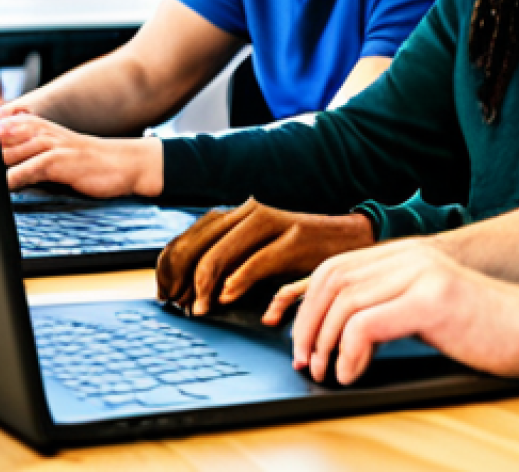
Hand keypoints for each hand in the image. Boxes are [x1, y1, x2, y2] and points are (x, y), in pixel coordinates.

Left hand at [0, 113, 162, 196]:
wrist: (126, 163)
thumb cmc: (91, 163)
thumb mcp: (59, 153)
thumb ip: (31, 154)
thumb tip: (2, 168)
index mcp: (39, 128)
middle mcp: (43, 132)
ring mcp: (51, 145)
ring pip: (9, 153)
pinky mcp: (60, 161)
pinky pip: (27, 168)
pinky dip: (11, 179)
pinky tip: (1, 188)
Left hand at [155, 198, 374, 316]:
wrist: (352, 239)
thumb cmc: (303, 252)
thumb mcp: (260, 249)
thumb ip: (229, 259)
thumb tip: (190, 288)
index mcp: (239, 214)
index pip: (189, 236)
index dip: (170, 267)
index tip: (166, 294)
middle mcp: (251, 211)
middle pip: (197, 243)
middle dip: (181, 278)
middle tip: (179, 306)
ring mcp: (273, 223)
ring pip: (221, 251)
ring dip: (204, 284)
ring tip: (200, 307)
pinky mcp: (294, 240)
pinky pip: (257, 261)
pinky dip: (238, 280)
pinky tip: (228, 297)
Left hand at [288, 240, 518, 385]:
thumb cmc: (487, 324)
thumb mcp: (429, 304)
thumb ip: (392, 303)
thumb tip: (345, 330)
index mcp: (405, 254)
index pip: (335, 268)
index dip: (308, 304)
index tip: (303, 340)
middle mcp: (408, 256)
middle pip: (332, 281)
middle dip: (308, 324)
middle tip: (305, 361)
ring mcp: (420, 274)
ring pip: (344, 302)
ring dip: (325, 342)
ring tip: (326, 371)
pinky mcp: (431, 300)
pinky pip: (366, 324)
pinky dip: (349, 353)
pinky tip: (353, 373)